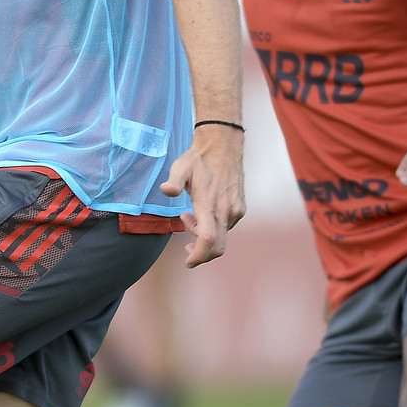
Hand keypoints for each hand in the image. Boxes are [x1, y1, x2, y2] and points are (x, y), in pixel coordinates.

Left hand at [160, 124, 246, 266]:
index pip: (207, 240)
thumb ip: (173, 181)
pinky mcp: (240, 208)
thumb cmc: (199, 158)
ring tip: (190, 216)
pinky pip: (227, 227)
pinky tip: (204, 213)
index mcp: (209, 204)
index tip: (188, 261)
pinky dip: (215, 228)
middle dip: (201, 254)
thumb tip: (166, 190)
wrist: (224, 146)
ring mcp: (235, 210)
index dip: (199, 256)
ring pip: (221, 237)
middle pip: (217, 247)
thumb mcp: (180, 167)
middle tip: (186, 248)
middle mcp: (225, 210)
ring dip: (205, 236)